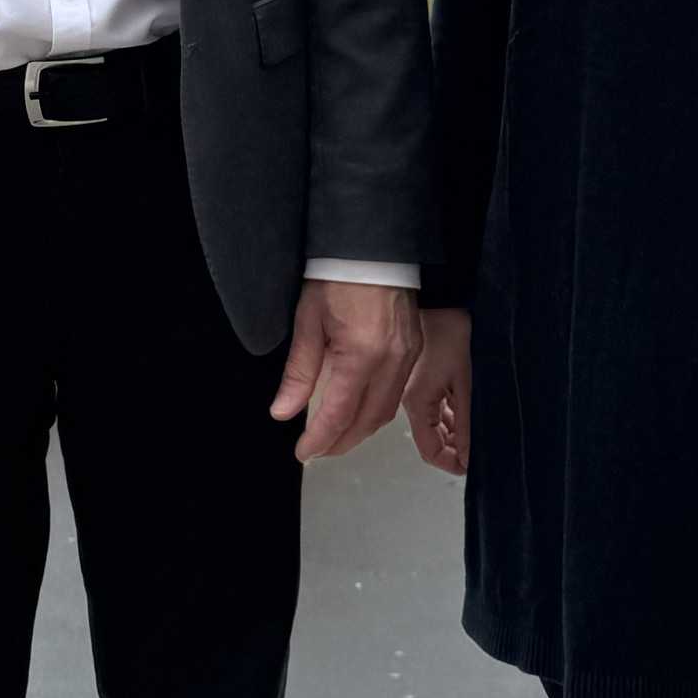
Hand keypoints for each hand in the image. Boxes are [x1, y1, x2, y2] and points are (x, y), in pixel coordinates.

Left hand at [270, 281, 422, 461]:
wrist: (372, 245)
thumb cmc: (338, 275)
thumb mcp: (308, 321)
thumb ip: (299, 372)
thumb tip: (283, 411)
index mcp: (362, 354)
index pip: (340, 413)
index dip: (320, 439)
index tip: (303, 452)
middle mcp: (392, 361)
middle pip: (368, 420)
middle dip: (341, 442)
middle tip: (316, 450)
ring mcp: (407, 356)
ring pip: (386, 411)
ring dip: (360, 430)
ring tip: (335, 436)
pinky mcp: (414, 348)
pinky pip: (397, 392)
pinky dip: (377, 410)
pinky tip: (359, 410)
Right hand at [400, 306, 471, 475]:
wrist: (442, 299)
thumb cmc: (450, 331)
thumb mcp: (466, 384)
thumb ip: (467, 423)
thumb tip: (469, 456)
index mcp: (417, 404)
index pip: (430, 452)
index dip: (452, 464)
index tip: (473, 466)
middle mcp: (412, 400)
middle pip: (433, 439)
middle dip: (457, 448)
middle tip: (481, 449)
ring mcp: (417, 388)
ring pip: (437, 423)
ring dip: (457, 431)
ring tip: (479, 429)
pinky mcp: (424, 377)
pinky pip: (438, 406)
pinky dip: (453, 414)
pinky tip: (469, 410)